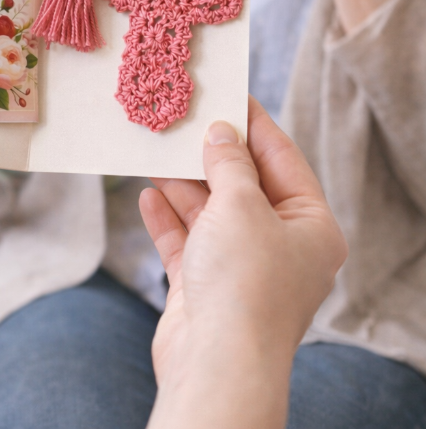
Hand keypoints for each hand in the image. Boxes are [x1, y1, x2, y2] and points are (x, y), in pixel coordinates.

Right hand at [140, 97, 346, 428]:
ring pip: (210, 211)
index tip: (228, 92)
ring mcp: (242, 268)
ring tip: (155, 150)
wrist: (216, 365)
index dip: (253, 124)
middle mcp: (281, 246)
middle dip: (211, 155)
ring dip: (182, 183)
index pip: (282, 160)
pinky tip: (146, 193)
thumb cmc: (243, 281)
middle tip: (184, 119)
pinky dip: (167, 217)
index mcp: (311, 227)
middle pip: (243, 185)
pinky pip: (186, 241)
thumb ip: (229, 163)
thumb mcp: (240, 203)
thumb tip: (221, 132)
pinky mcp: (206, 287)